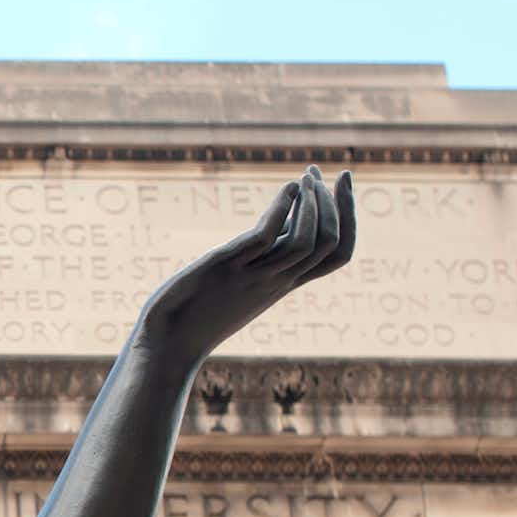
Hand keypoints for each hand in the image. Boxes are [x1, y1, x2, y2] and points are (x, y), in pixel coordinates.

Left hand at [135, 165, 353, 362]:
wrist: (167, 345)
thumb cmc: (197, 313)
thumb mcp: (240, 282)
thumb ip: (263, 258)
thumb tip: (277, 227)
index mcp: (283, 284)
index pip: (337, 255)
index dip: (349, 219)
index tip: (343, 182)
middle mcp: (276, 281)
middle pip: (329, 244)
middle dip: (337, 203)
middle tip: (321, 171)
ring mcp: (252, 276)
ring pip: (306, 241)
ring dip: (312, 203)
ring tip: (305, 177)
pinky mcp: (224, 267)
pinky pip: (265, 238)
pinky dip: (281, 209)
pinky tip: (286, 189)